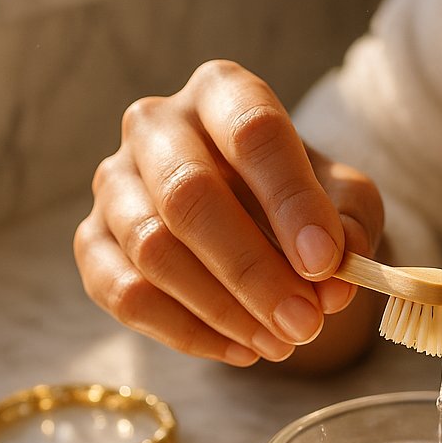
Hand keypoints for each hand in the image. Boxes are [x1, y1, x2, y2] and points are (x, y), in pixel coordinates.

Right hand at [75, 60, 383, 365]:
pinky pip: (125, 294)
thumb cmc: (300, 201)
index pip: (253, 132)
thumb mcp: (345, 202)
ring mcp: (114, 182)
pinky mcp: (92, 240)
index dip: (292, 201)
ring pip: (153, 250)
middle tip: (304, 322)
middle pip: (189, 195)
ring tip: (282, 342)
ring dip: (223, 310)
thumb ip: (349, 229)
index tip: (325, 265)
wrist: (254, 220)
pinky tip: (240, 350)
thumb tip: (332, 284)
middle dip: (252, 271)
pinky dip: (187, 332)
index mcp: (224, 92)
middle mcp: (156, 125)